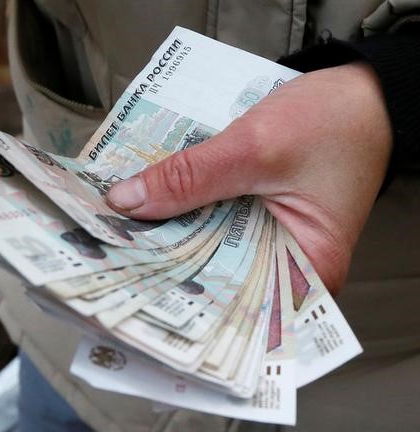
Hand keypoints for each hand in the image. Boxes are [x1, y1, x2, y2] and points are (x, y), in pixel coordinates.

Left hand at [106, 62, 391, 292]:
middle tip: (108, 255)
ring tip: (117, 234)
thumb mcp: (255, 148)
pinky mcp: (259, 220)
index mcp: (304, 274)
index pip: (228, 303)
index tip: (124, 281)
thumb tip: (125, 202)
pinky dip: (188, 212)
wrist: (362, 91)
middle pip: (214, 277)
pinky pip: (216, 223)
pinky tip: (149, 208)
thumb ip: (189, 176)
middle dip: (163, 263)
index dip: (175, 293)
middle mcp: (287, 269)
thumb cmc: (334, 121)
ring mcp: (273, 243)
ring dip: (171, 234)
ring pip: (210, 248)